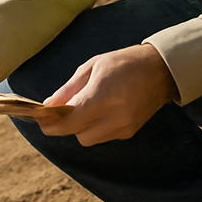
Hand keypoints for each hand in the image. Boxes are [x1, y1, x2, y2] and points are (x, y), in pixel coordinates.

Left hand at [36, 44, 177, 146]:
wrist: (161, 70)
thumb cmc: (124, 63)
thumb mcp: (92, 67)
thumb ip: (69, 89)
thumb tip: (48, 106)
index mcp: (103, 96)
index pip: (70, 122)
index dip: (51, 124)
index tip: (40, 118)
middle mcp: (115, 116)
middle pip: (78, 135)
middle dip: (67, 125)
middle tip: (63, 109)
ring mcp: (124, 127)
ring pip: (90, 139)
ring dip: (82, 127)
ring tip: (86, 106)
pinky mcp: (130, 132)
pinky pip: (103, 136)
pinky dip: (96, 127)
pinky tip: (102, 109)